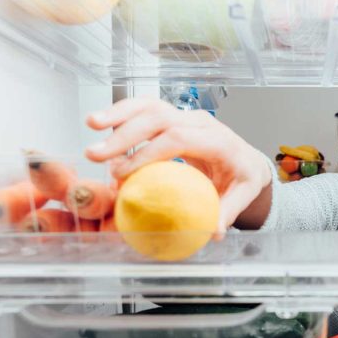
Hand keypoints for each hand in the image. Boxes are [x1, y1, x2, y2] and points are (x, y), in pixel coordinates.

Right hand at [85, 98, 271, 233]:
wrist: (246, 160)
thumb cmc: (242, 178)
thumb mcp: (243, 195)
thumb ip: (228, 211)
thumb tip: (214, 232)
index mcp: (219, 140)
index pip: (179, 138)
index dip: (148, 153)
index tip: (123, 172)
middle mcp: (201, 122)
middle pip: (159, 118)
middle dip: (125, 134)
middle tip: (97, 154)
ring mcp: (186, 116)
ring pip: (150, 106)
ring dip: (118, 114)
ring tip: (91, 124)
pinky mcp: (174, 117)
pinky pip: (146, 109)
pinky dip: (123, 113)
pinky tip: (101, 122)